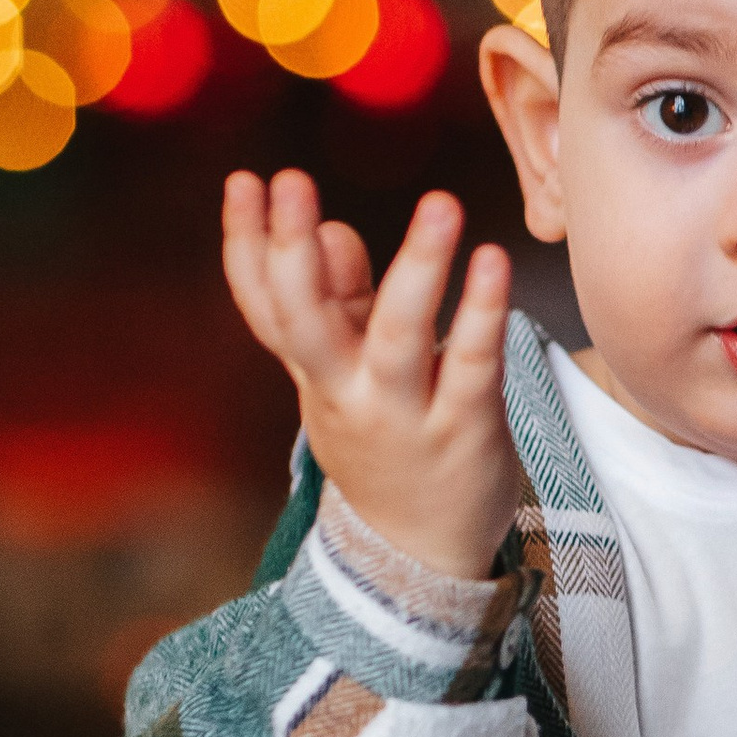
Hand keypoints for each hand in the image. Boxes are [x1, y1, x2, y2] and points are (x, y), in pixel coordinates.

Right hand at [223, 170, 518, 580]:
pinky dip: (481, 312)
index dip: (247, 245)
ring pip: (397, 338)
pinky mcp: (465, 429)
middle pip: (304, 321)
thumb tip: (329, 229)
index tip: (243, 181)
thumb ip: (338, 301)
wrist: (422, 557)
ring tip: (441, 204)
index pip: (264, 306)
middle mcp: (346, 394)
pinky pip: (472, 365)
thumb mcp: (346, 377)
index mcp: (312, 375)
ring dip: (417, 268)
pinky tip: (493, 260)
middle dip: (291, 251)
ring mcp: (404, 415)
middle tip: (289, 180)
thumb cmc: (386, 443)